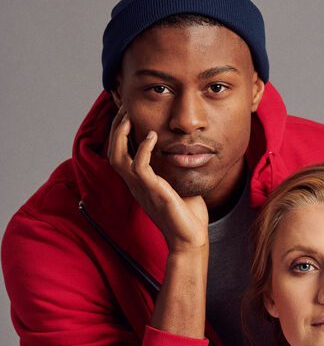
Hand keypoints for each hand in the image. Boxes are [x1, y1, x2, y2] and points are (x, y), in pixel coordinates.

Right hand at [107, 105, 208, 252]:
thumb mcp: (179, 184)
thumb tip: (183, 150)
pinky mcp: (152, 191)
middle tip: (123, 107)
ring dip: (121, 134)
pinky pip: (139, 166)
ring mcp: (141, 188)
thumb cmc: (188, 215)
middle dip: (115, 127)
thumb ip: (175, 168)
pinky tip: (151, 135)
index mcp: (139, 182)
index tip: (127, 113)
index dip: (119, 132)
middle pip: (112, 151)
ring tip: (129, 116)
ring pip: (117, 156)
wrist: (190, 239)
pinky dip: (143, 148)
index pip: (120, 152)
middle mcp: (135, 184)